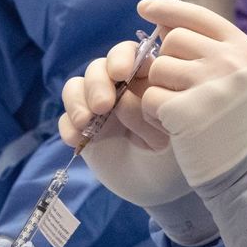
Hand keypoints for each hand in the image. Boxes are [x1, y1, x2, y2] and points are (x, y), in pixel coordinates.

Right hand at [60, 42, 219, 245]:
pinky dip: (67, 125)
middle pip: (100, 68)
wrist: (163, 191)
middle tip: (103, 106)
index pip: (131, 55)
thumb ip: (157, 107)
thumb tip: (128, 94)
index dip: (122, 58)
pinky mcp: (83, 129)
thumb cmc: (180, 156)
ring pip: (78, 87)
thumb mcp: (178, 130)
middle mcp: (121, 88)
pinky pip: (66, 119)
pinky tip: (75, 139)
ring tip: (85, 122)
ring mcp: (99, 108)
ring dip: (78, 100)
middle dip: (98, 82)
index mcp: (148, 79)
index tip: (122, 72)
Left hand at [137, 0, 246, 187]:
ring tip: (180, 112)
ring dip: (158, 89)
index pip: (198, 15)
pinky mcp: (185, 112)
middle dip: (166, 62)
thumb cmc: (239, 129)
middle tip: (179, 90)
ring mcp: (209, 86)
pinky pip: (149, 99)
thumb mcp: (241, 82)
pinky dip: (154, 115)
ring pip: (157, 69)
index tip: (144, 7)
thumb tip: (164, 22)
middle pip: (173, 41)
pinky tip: (175, 129)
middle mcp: (231, 63)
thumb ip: (212, 52)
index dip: (168, 9)